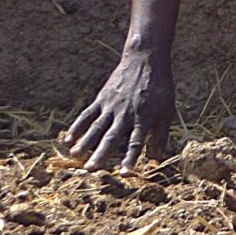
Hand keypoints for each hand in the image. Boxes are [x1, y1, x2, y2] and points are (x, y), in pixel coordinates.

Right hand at [61, 49, 173, 171]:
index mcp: (143, 118)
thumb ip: (161, 135)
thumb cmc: (160, 87)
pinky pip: (87, 114)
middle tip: (90, 170)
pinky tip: (68, 139)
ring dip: (85, 142)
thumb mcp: (167, 111)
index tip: (124, 175)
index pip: (136, 143)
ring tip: (74, 156)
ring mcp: (111, 106)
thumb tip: (157, 159)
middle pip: (111, 137)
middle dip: (100, 154)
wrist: (145, 59)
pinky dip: (77, 127)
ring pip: (96, 127)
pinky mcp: (102, 98)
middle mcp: (125, 114)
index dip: (130, 159)